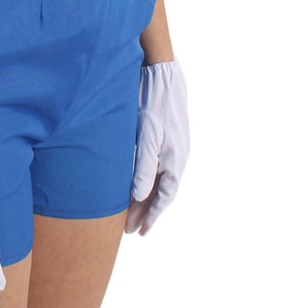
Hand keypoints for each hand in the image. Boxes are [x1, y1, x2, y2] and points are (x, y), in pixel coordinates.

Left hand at [125, 59, 188, 235]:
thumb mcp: (146, 136)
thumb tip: (139, 196)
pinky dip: (148, 182)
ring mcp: (173, 148)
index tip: (140, 232)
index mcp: (175, 160)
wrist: (162, 75)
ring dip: (146, 198)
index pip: (164, 197)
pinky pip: (159, 168)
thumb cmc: (152, 103)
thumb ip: (143, 167)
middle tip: (130, 229)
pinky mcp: (167, 139)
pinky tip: (137, 184)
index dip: (152, 216)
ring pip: (160, 181)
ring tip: (131, 213)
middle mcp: (177, 157)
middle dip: (145, 211)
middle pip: (161, 192)